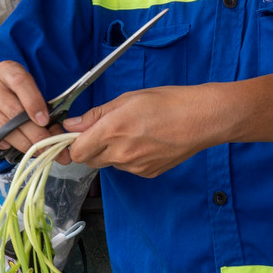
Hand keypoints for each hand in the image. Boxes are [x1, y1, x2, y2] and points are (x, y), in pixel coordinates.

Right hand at [0, 61, 58, 159]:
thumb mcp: (29, 96)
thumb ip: (44, 112)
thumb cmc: (12, 98)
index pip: (20, 81)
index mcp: (7, 70)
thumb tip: (58, 137)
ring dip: (22, 142)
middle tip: (48, 146)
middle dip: (34, 132)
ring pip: (3, 126)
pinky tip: (10, 146)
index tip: (45, 121)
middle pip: (13, 110)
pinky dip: (2, 143)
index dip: (34, 102)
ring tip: (36, 150)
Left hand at [61, 85, 222, 176]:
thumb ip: (96, 115)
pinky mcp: (147, 173)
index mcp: (112, 130)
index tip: (76, 135)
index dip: (73, 143)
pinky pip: (128, 167)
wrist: (200, 119)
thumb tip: (72, 125)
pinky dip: (129, 157)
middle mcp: (120, 153)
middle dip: (90, 147)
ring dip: (111, 152)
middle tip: (105, 130)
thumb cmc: (167, 102)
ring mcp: (134, 167)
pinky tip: (145, 142)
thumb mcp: (127, 99)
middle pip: (89, 160)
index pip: (76, 151)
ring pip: (109, 163)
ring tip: (132, 133)